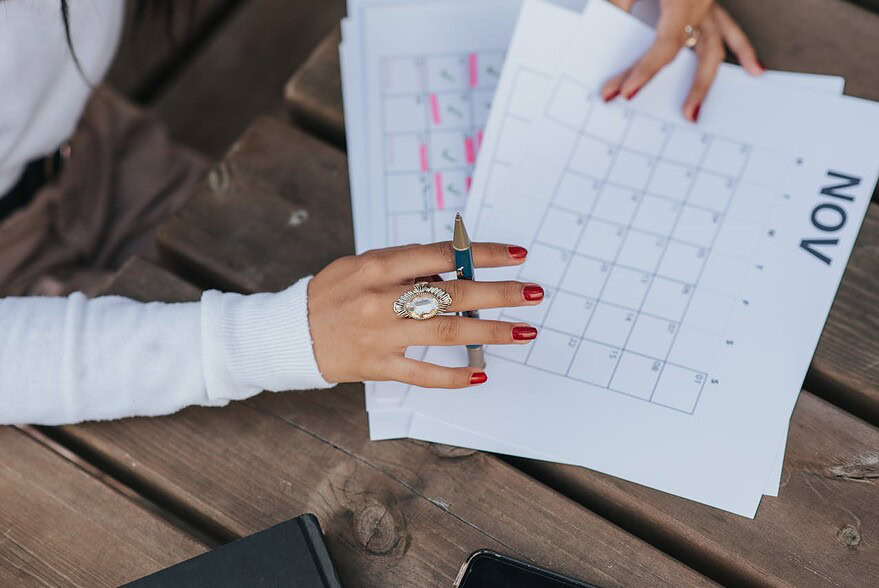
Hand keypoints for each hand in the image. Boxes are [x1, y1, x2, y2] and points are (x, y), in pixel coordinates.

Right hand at [307, 242, 543, 387]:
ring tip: (523, 331)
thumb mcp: (364, 265)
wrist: (293, 333)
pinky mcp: (377, 365)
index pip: (442, 255)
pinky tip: (480, 373)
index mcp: (379, 265)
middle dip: (499, 293)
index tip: (517, 255)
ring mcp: (381, 334)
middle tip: (533, 293)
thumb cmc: (334, 293)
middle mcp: (382, 298)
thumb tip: (457, 270)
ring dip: (489, 331)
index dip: (482, 253)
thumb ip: (407, 265)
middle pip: (452, 293)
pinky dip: (452, 375)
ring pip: (445, 331)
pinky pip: (421, 373)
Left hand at [602, 0, 762, 120]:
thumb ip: (623, 0)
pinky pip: (730, 27)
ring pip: (715, 46)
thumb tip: (609, 22)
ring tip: (696, 109)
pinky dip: (742, 48)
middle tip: (652, 109)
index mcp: (684, 0)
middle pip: (694, 54)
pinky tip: (753, 69)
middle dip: (673, 85)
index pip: (665, 46)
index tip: (623, 92)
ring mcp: (709, 2)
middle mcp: (702, 4)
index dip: (644, 71)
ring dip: (706, 79)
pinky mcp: (709, 0)